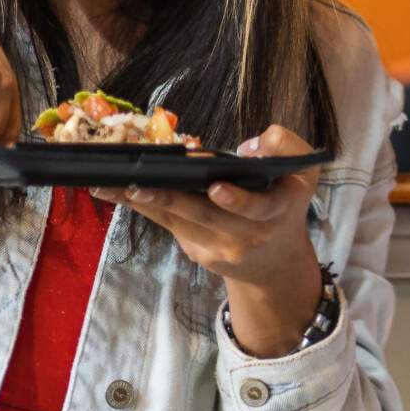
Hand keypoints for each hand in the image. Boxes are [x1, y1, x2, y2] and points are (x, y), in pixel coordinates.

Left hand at [95, 126, 323, 356]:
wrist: (275, 263)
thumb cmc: (285, 202)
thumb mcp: (302, 172)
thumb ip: (285, 147)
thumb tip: (246, 148)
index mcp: (278, 210)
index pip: (257, 208)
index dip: (236, 200)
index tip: (216, 188)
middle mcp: (247, 234)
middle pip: (204, 216)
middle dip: (170, 199)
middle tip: (138, 184)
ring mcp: (219, 248)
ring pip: (177, 220)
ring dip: (141, 202)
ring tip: (107, 185)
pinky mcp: (198, 253)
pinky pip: (169, 225)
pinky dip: (144, 207)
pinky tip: (116, 192)